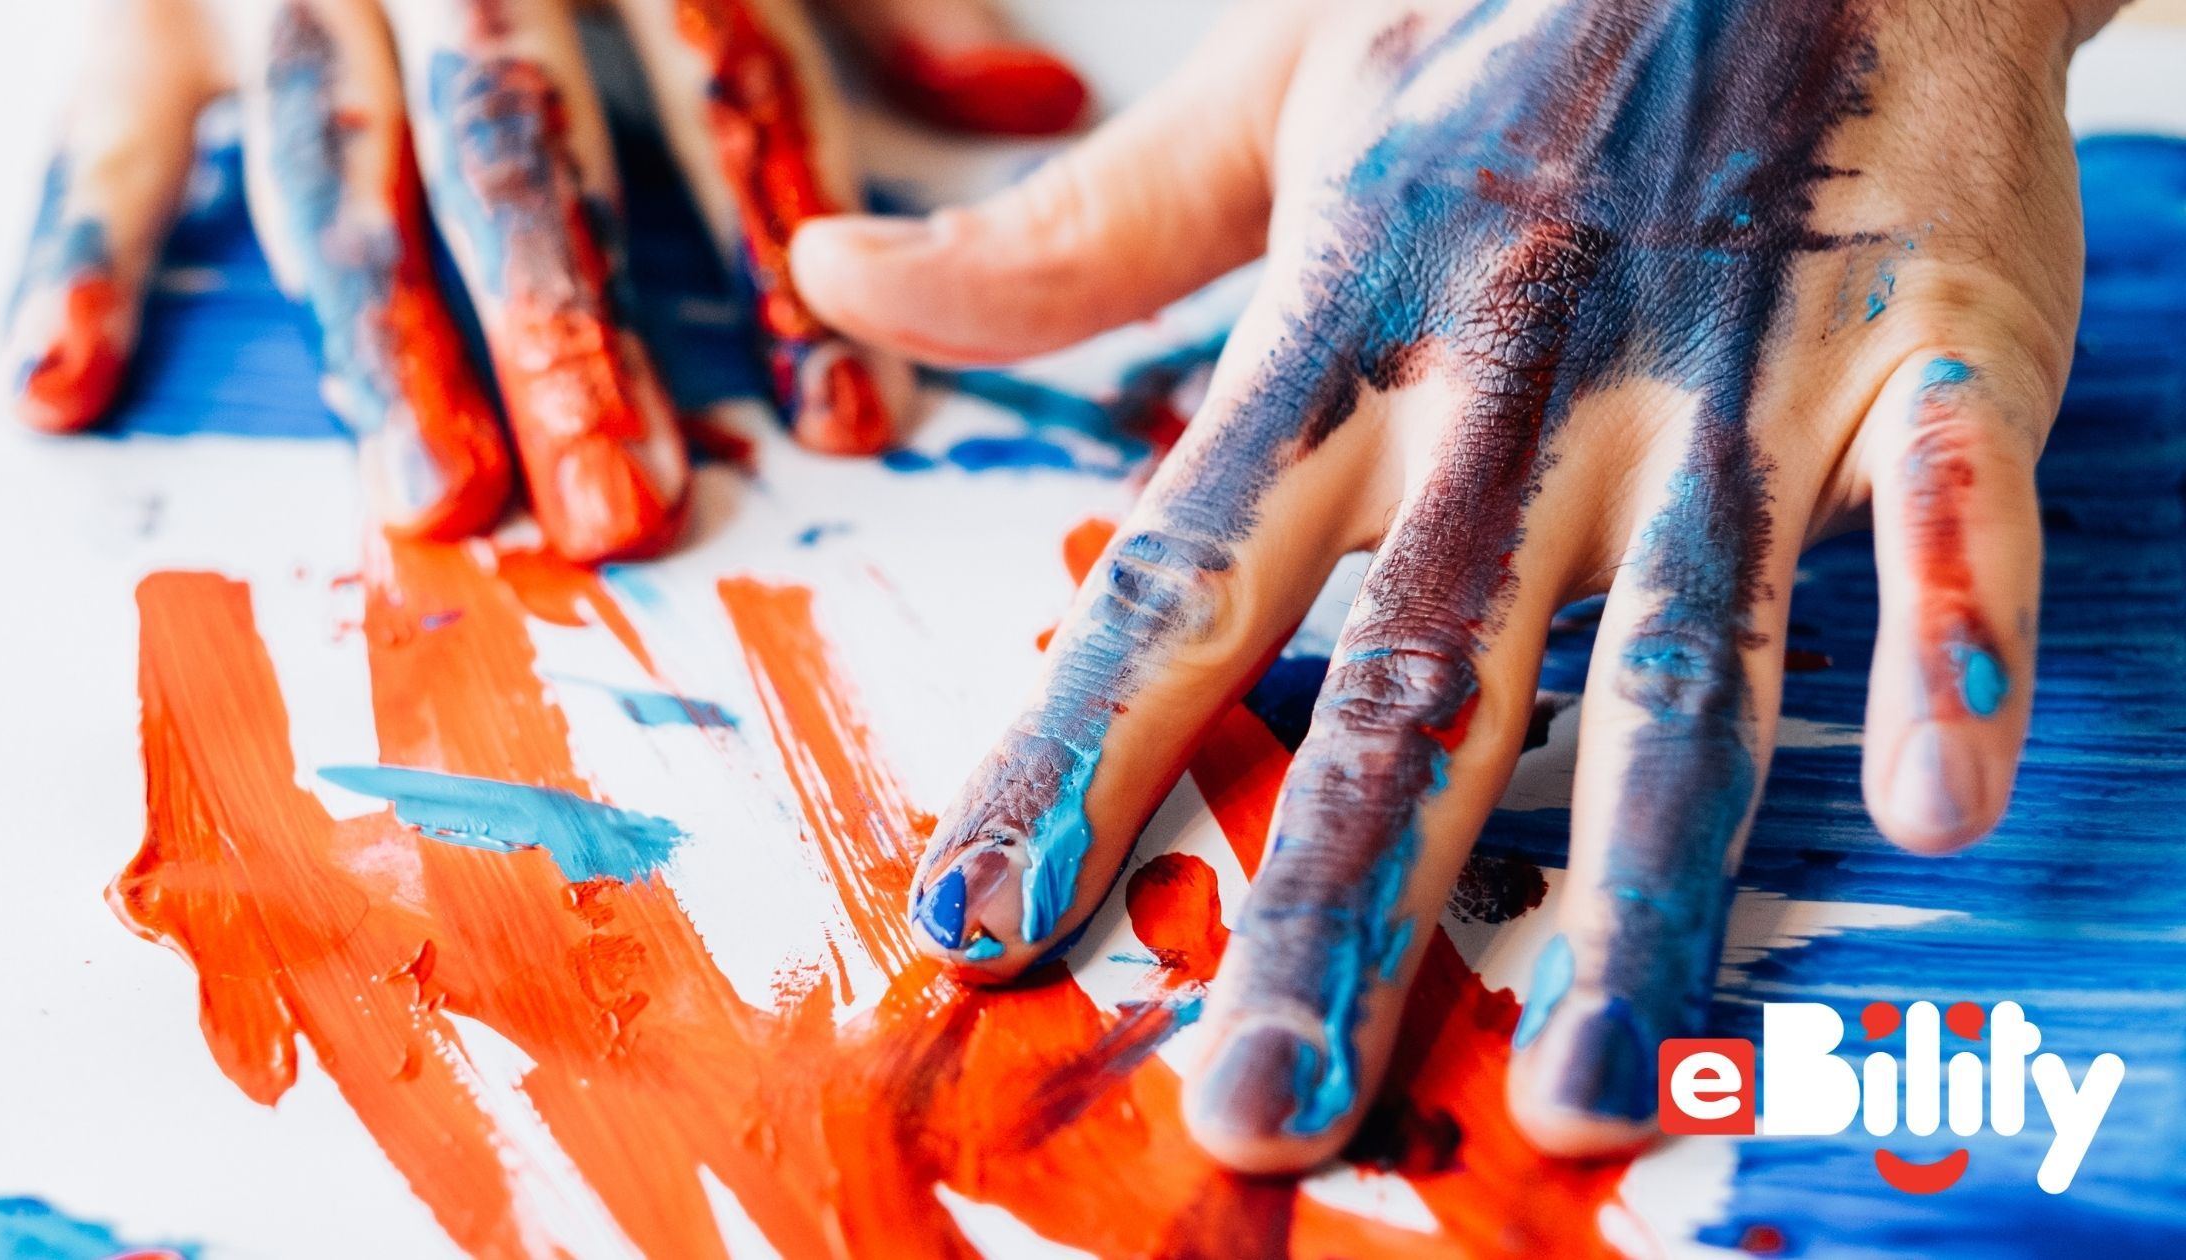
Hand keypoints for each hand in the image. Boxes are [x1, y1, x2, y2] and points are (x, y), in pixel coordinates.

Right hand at [0, 0, 1085, 561]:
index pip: (730, 85)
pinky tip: (64, 390)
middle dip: (572, 334)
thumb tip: (1031, 110)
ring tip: (438, 503)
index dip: (787, 256)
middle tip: (627, 506)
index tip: (842, 425)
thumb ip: (886, 2)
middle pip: (524, 151)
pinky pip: (104, 127)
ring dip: (382, 342)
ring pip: (338, 164)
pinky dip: (76, 250)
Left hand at [792, 0, 2112, 1168]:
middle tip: (1259, 1115)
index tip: (978, 933)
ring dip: (1630, 881)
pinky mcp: (1927, 336)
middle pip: (1410, 673)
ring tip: (1570, 1089)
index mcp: (1348, 319)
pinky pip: (1947, 505)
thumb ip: (1064, 240)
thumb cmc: (1517, 3)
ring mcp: (1729, 361)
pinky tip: (1925, 810)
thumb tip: (834, 289)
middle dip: (1331, 904)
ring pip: (1673, 652)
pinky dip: (1953, 643)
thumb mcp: (1272, 102)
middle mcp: (1520, 371)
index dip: (1072, 758)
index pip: (1180, 574)